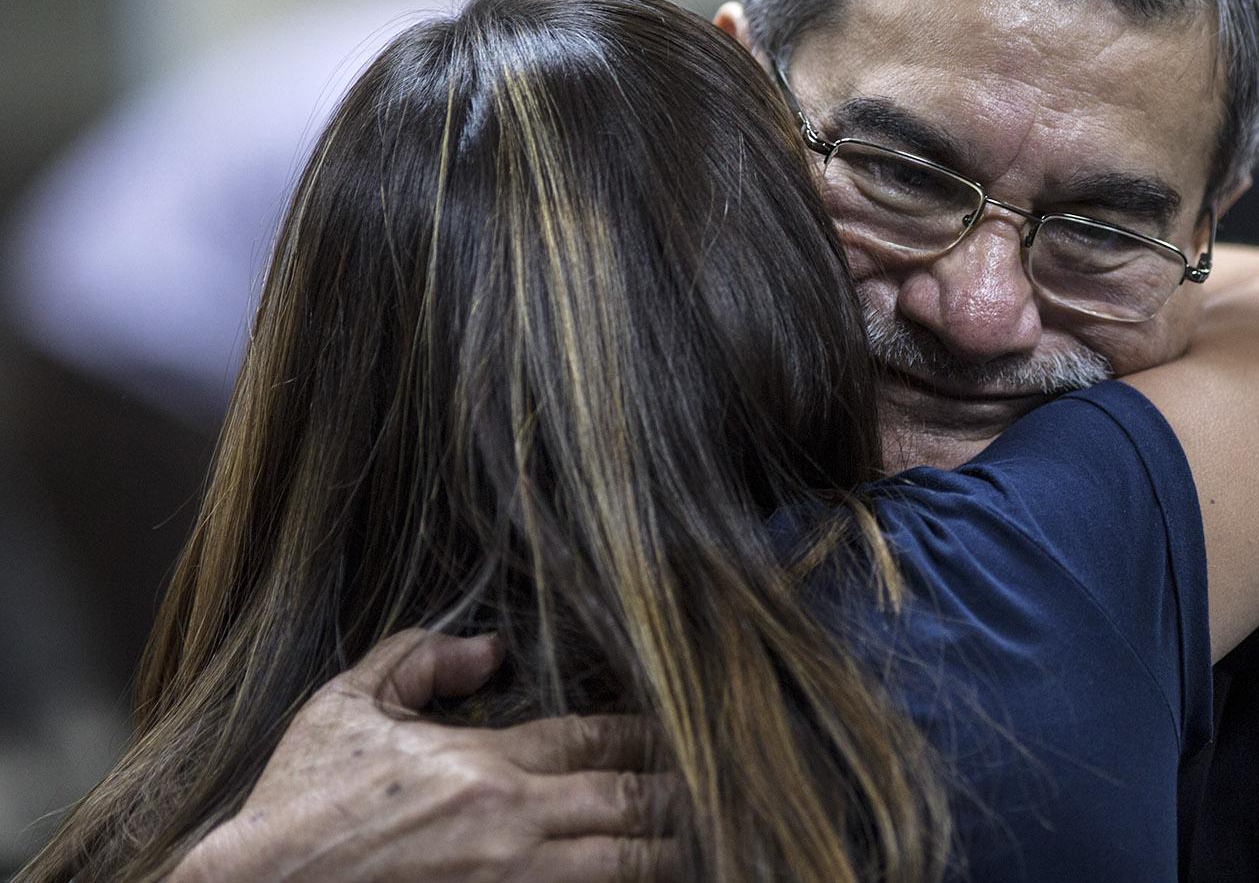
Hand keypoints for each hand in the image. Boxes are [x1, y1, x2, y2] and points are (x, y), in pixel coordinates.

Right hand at [172, 629, 681, 881]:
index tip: (676, 729)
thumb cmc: (296, 809)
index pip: (596, 738)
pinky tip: (646, 875)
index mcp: (484, 764)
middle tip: (718, 782)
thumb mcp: (345, 709)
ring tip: (703, 836)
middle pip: (630, 802)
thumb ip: (418, 661)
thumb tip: (487, 645)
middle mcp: (512, 827)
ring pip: (624, 865)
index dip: (647, 734)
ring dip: (667, 849)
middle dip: (677, 791)